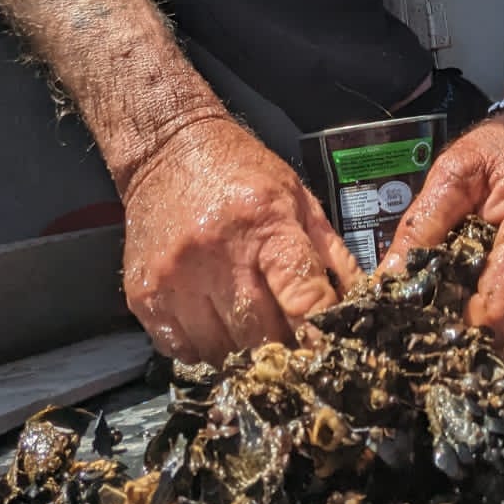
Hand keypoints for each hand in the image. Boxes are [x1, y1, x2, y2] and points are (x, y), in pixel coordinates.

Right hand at [118, 115, 361, 363]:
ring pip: (223, 353)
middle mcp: (217, 255)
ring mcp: (175, 280)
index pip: (303, 299)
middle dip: (285, 347)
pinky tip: (216, 324)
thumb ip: (332, 254)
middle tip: (294, 346)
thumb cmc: (241, 173)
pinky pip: (184, 352)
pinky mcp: (144, 297)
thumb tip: (359, 305)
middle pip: (263, 336)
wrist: (168, 150)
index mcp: (265, 225)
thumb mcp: (299, 198)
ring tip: (252, 330)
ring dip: (244, 352)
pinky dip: (206, 349)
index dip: (321, 332)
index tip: (331, 348)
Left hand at [380, 119, 503, 409]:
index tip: (426, 341)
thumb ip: (422, 221)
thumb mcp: (456, 171)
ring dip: (503, 378)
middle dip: (478, 362)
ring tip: (460, 382)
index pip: (502, 308)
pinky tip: (499, 387)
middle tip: (435, 370)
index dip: (462, 333)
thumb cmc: (500, 158)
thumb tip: (387, 277)